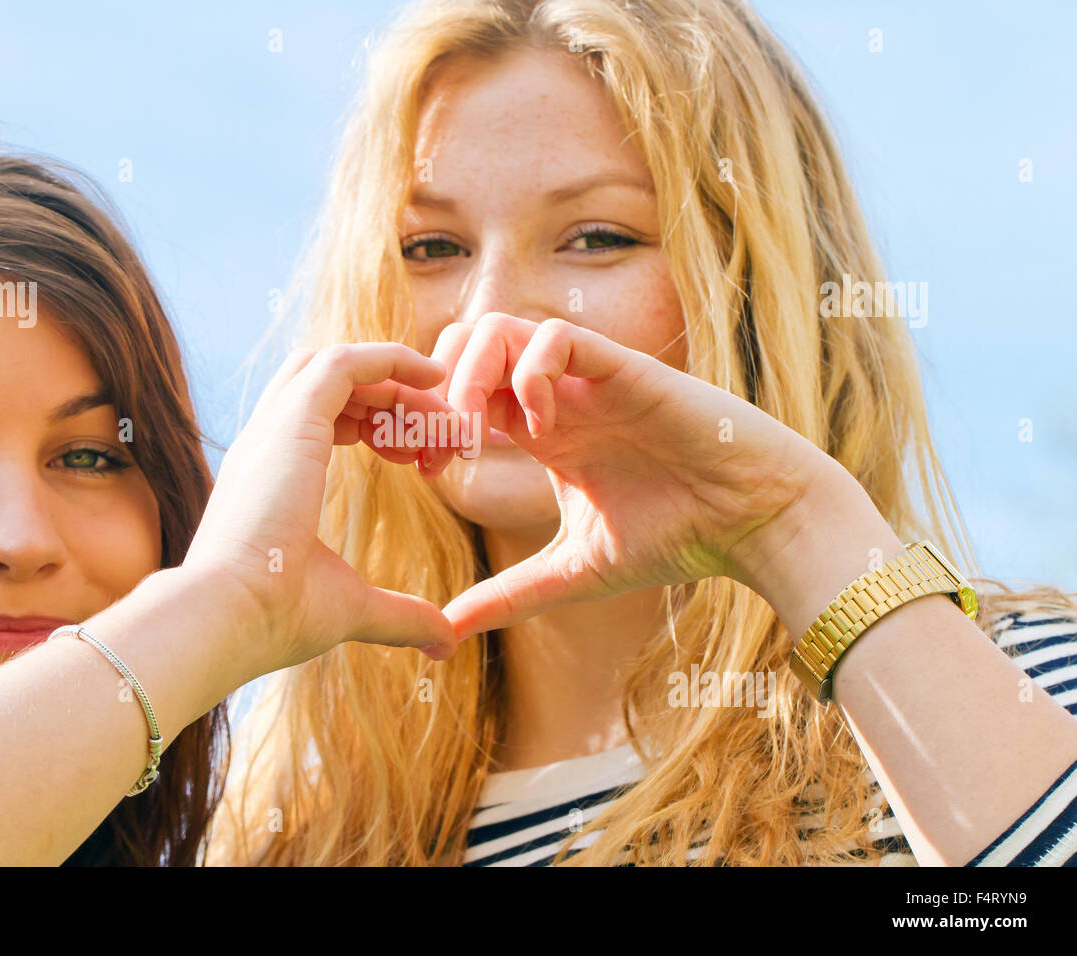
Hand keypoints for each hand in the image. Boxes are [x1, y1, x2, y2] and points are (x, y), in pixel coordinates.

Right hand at [185, 343, 463, 678]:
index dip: (377, 424)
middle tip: (441, 439)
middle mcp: (268, 443)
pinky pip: (344, 362)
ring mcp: (275, 427)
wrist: (229, 617)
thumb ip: (402, 614)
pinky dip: (389, 358)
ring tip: (444, 423)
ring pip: (340, 367)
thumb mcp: (353, 607)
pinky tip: (431, 376)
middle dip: (394, 402)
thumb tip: (445, 641)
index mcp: (271, 476)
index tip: (419, 458)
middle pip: (332, 384)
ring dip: (399, 387)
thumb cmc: (274, 618)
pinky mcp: (293, 419)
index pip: (322, 415)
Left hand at [432, 313, 841, 639]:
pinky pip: (557, 337)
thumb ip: (509, 594)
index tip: (418, 468)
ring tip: (475, 435)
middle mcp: (555, 395)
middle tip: (439, 448)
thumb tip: (445, 631)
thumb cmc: (676, 537)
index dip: (427, 422)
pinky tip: (539, 429)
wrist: (751, 522)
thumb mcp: (573, 571)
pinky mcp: (622, 368)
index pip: (458, 395)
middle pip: (465, 345)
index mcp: (539, 430)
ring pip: (501, 327)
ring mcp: (585, 377)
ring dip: (471, 375)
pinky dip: (531, 373)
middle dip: (436, 390)